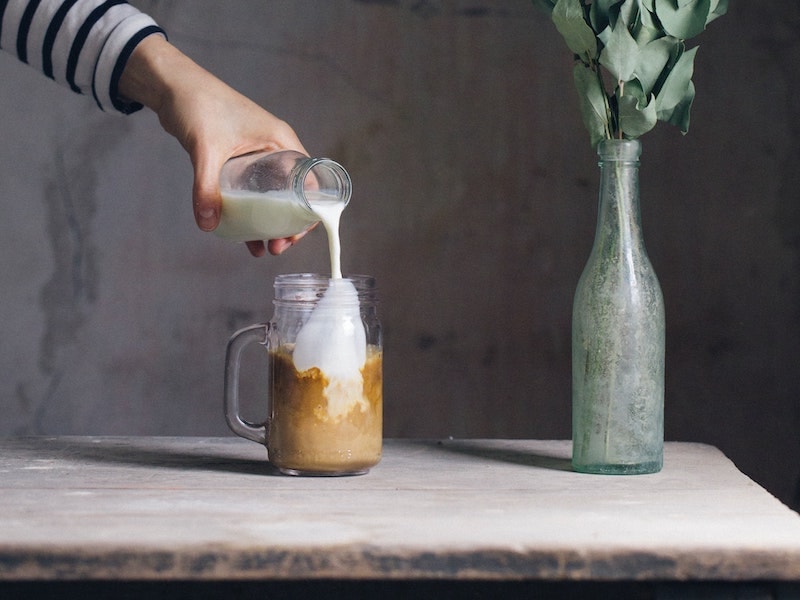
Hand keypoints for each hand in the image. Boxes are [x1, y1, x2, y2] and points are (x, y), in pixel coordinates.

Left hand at [118, 35, 307, 255]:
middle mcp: (276, 149)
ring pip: (274, 199)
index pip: (309, 183)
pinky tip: (243, 236)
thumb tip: (207, 224)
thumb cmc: (198, 104)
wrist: (172, 85)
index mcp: (282, 142)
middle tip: (276, 249)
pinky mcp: (241, 162)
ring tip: (262, 250)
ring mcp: (259, 156)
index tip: (292, 237)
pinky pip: (254, 194)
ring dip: (270, 225)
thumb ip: (206, 187)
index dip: (306, 214)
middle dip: (287, 226)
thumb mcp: (205, 149)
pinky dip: (251, 215)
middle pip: (294, 196)